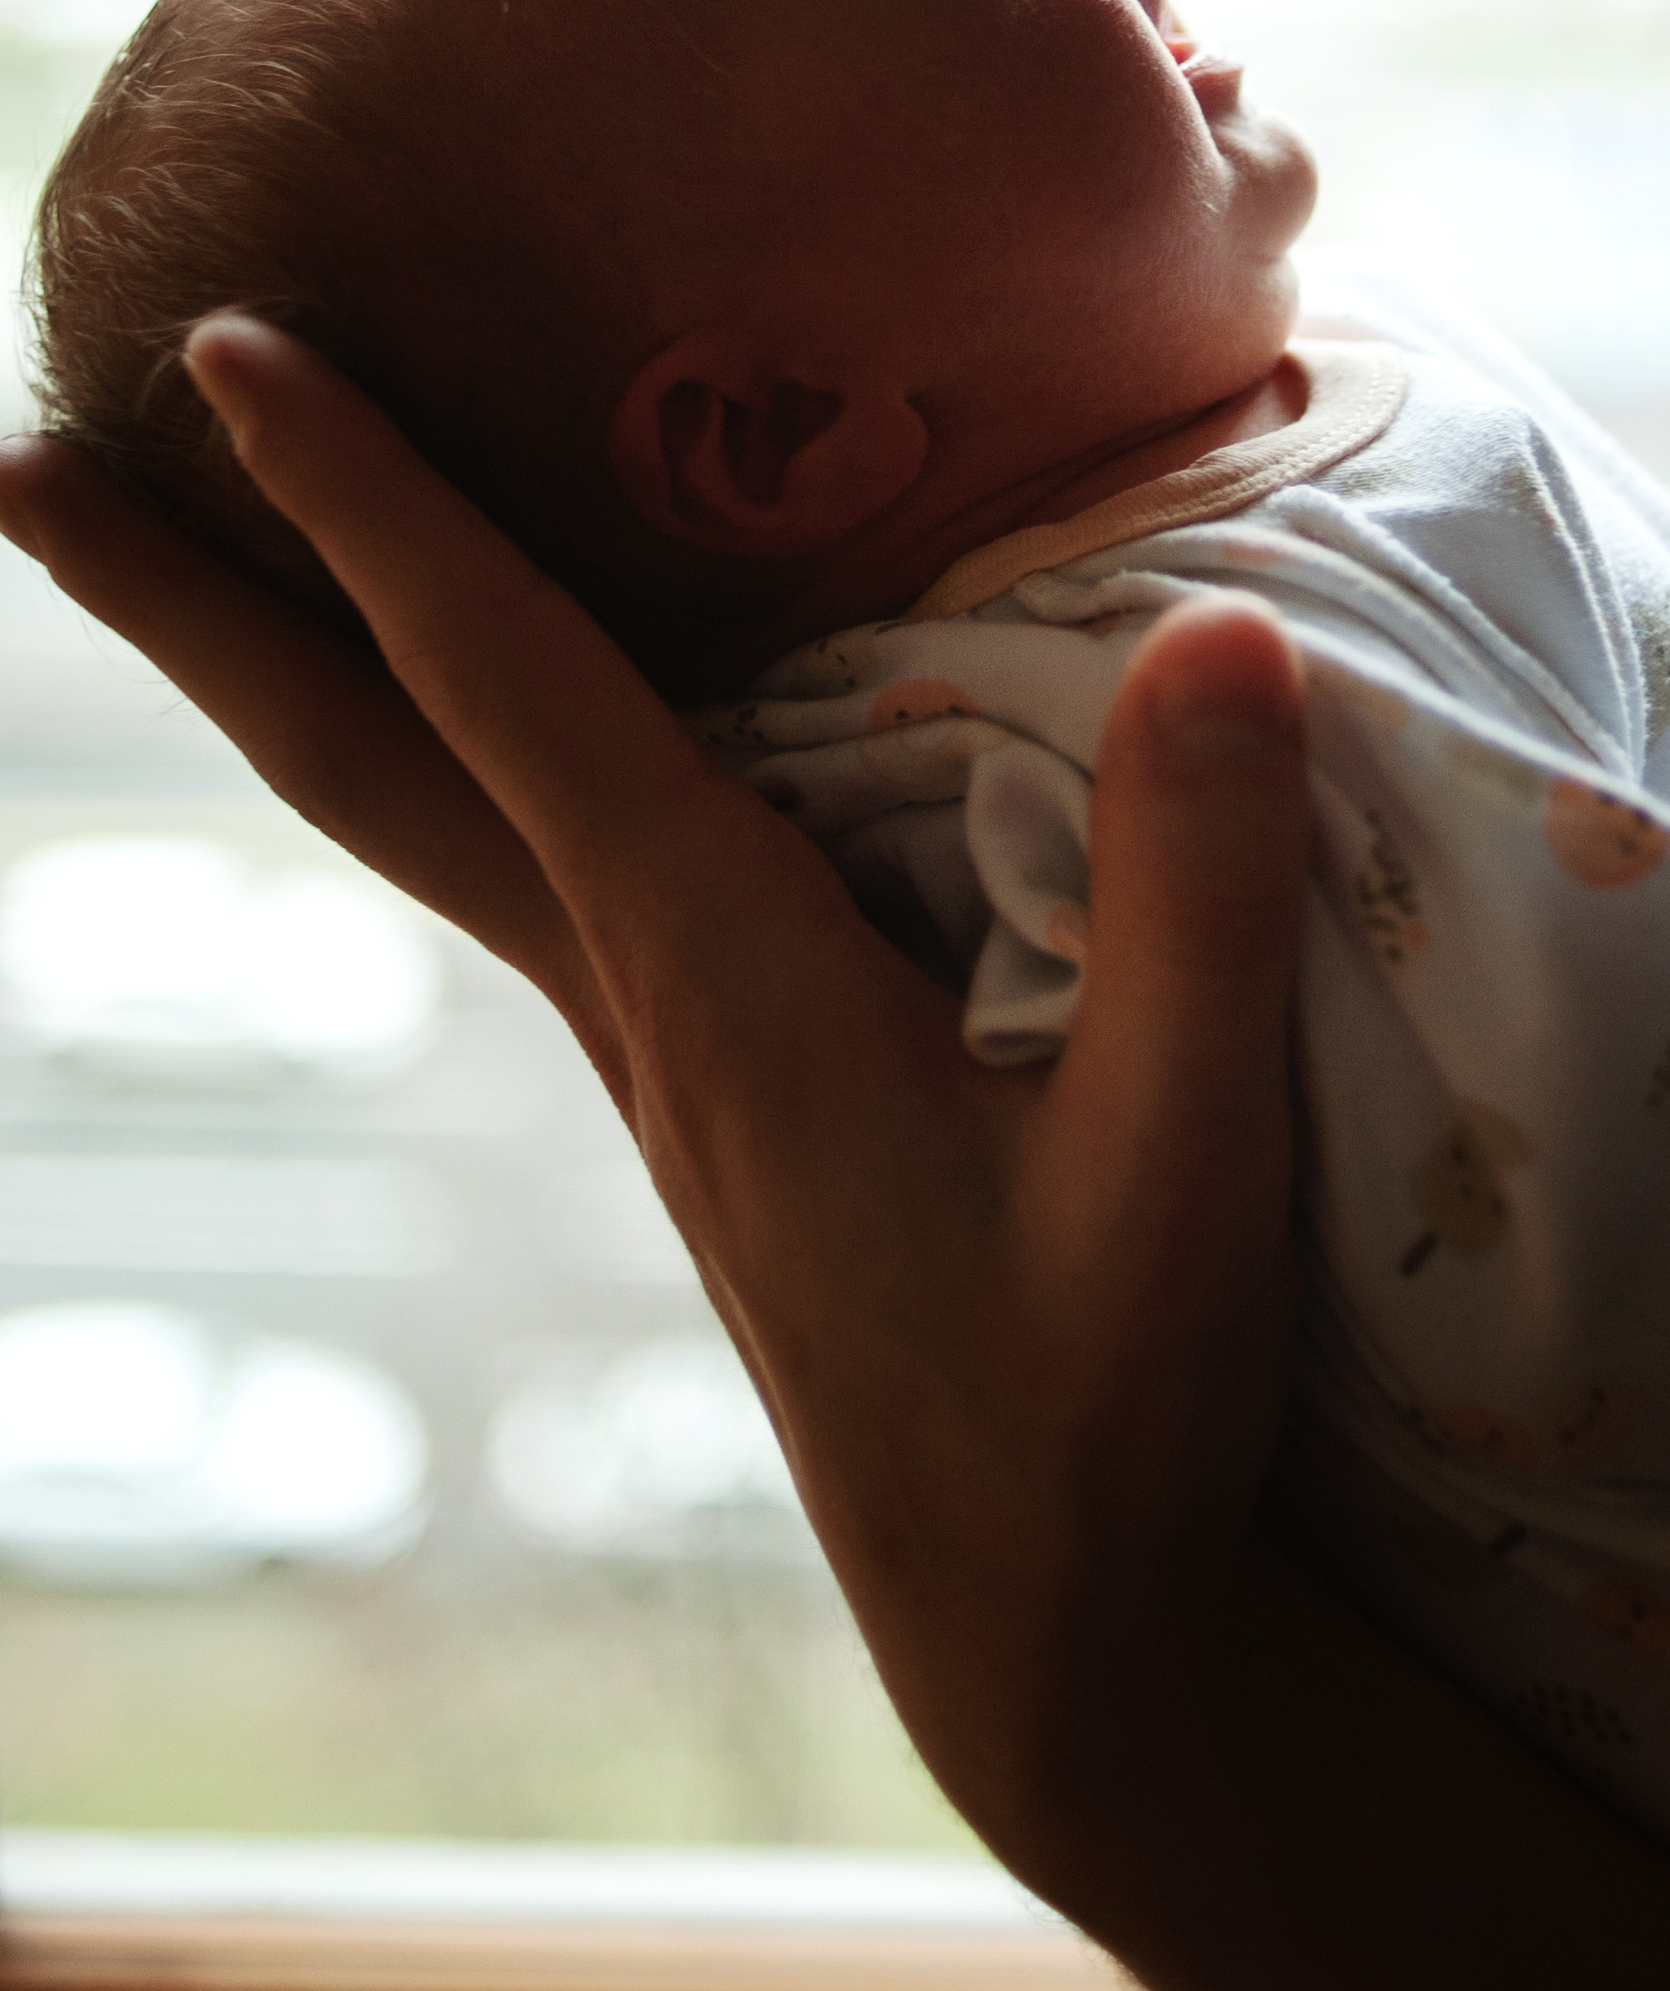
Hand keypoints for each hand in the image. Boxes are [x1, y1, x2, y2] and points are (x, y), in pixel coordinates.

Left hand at [0, 336, 1669, 1990]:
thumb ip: (1197, 904)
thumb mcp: (1180, 1176)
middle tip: (18, 464)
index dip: (369, 511)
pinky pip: (534, 855)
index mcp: (720, 980)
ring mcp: (660, 1047)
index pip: (509, 692)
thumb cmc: (1108, 1417)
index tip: (228, 353)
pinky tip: (491, 716)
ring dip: (299, 666)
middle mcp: (642, 993)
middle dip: (198, 605)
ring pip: (428, 812)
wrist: (1050, 1637)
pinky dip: (451, 739)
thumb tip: (1227, 632)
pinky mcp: (716, 1079)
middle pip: (366, 762)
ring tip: (197, 548)